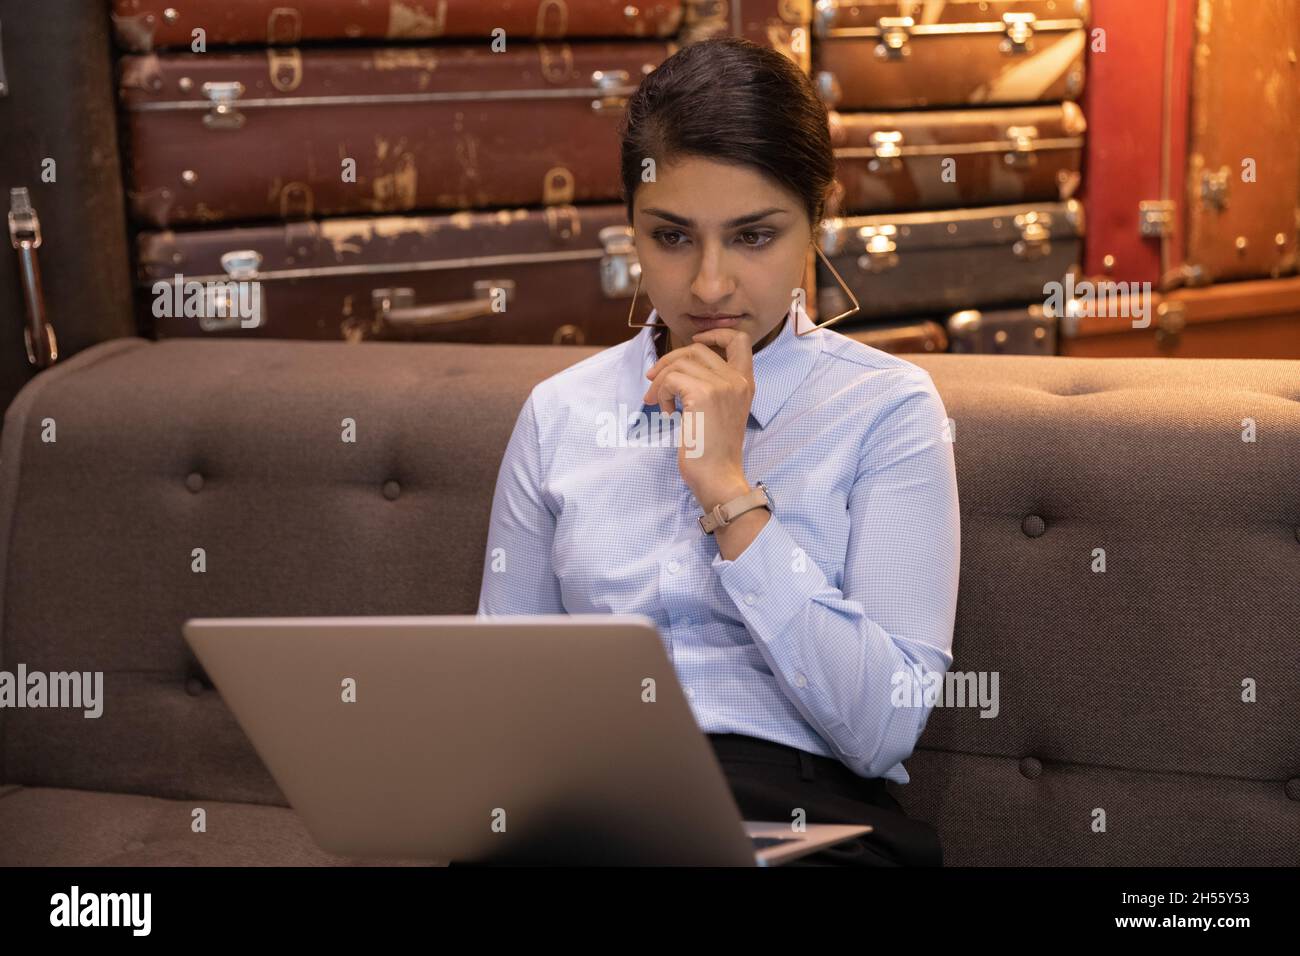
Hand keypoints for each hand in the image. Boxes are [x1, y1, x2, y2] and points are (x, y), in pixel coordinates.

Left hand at [642, 328, 755, 509]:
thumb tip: (676, 368)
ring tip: (658, 402)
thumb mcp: (721, 413)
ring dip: (661, 380)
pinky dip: (661, 392)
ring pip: (680, 362)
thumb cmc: (714, 452)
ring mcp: (722, 385)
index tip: (695, 342)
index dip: (714, 333)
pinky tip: (666, 412)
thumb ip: (712, 388)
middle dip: (670, 360)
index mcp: (746, 383)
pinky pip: (671, 378)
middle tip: (653, 379)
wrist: (719, 477)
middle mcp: (738, 380)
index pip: (740, 339)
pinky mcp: (703, 394)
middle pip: (698, 348)